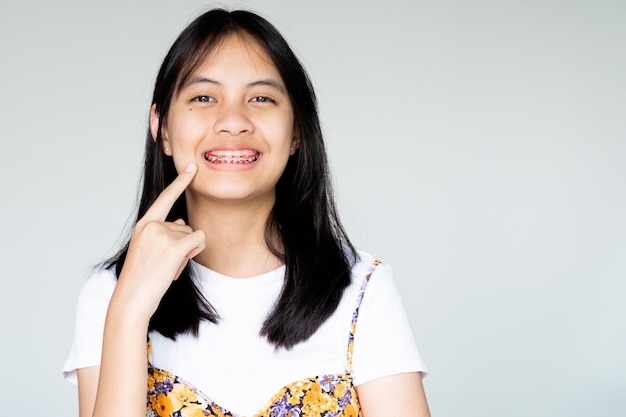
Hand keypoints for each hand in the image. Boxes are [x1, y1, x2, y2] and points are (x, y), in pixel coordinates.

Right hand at [115, 162, 205, 318]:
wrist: (132, 298)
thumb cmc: (142, 278)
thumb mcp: (150, 250)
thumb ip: (165, 233)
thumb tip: (183, 222)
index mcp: (144, 225)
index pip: (165, 198)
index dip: (180, 182)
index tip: (192, 167)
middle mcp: (152, 225)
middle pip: (186, 226)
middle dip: (183, 246)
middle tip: (164, 264)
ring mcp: (162, 234)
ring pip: (193, 235)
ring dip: (187, 253)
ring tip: (167, 267)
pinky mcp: (174, 246)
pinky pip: (199, 241)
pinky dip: (194, 253)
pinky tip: (177, 266)